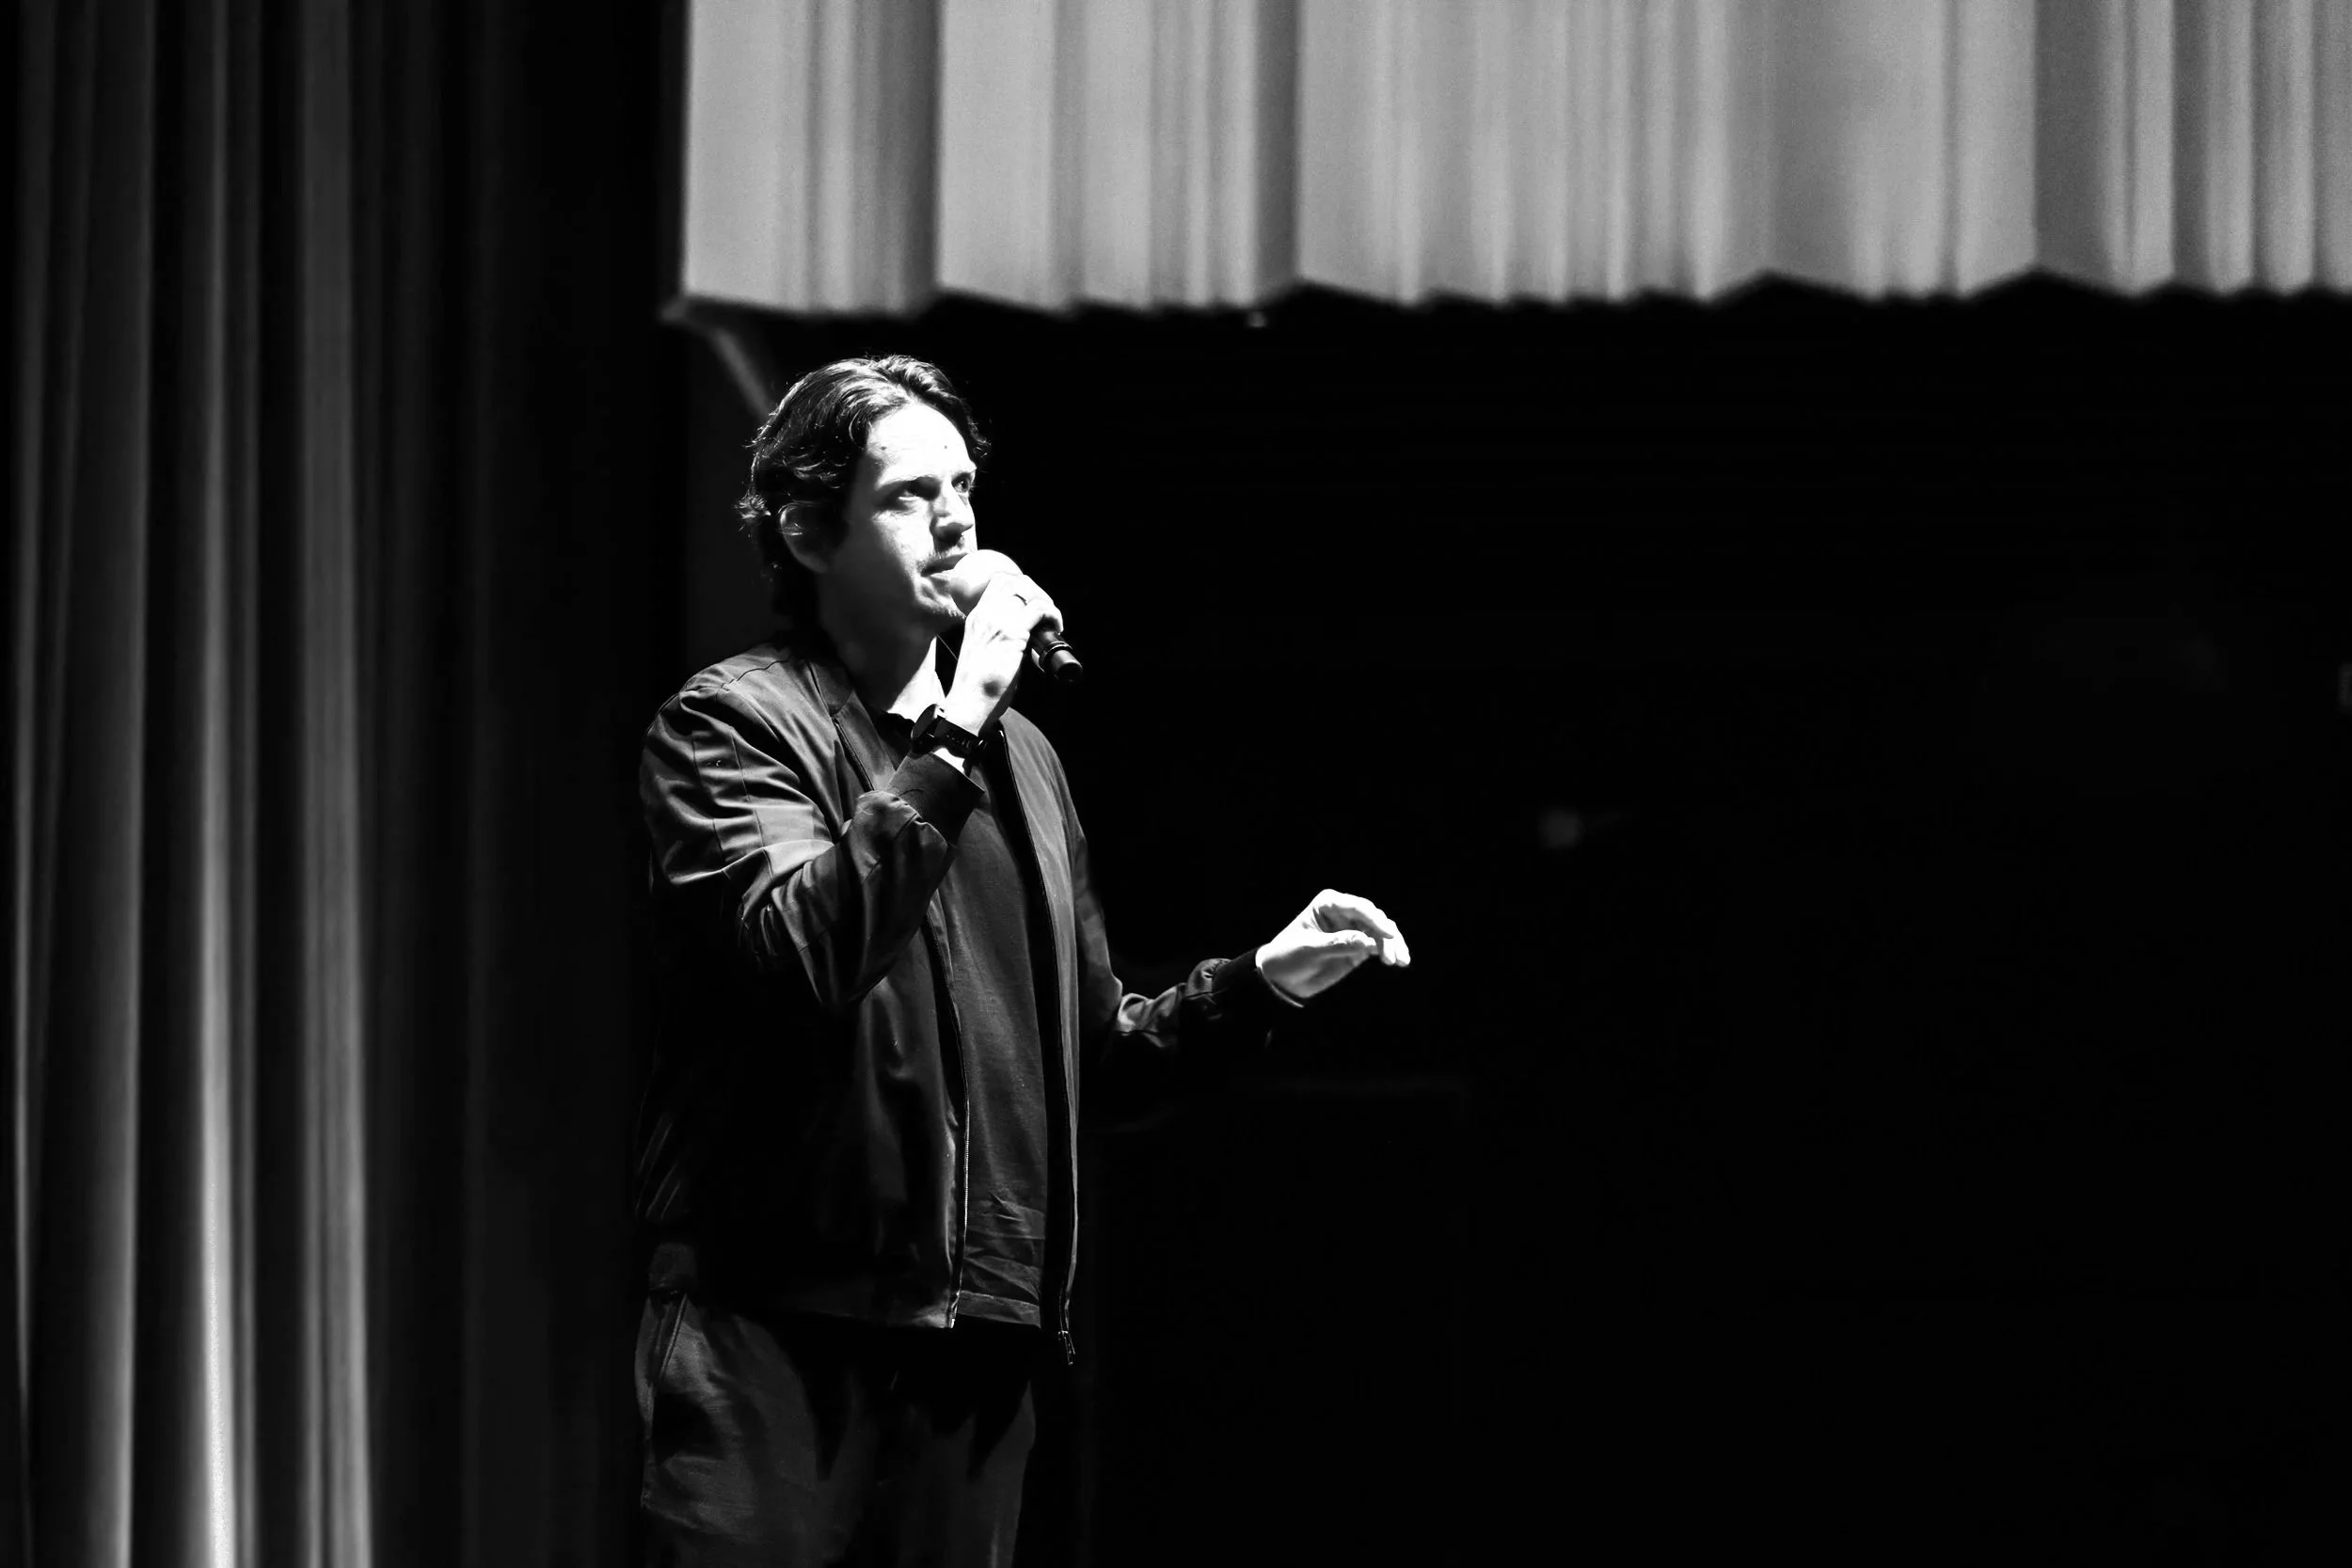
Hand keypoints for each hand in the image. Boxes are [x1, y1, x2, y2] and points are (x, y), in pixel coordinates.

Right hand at [943, 560, 1061, 733]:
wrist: (969, 702)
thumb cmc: (977, 687)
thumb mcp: (982, 655)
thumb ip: (997, 642)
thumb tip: (1023, 644)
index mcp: (976, 618)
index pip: (997, 583)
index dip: (1020, 585)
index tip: (1034, 602)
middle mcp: (985, 615)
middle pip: (1012, 580)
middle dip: (1035, 590)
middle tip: (1046, 611)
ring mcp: (998, 622)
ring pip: (1026, 589)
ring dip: (1045, 601)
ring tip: (1052, 620)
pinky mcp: (1013, 633)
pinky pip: (1039, 609)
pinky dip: (1052, 614)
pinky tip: (1056, 627)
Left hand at [1256, 889, 1410, 1003]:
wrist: (1282, 978)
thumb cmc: (1288, 956)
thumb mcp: (1309, 950)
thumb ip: (1338, 944)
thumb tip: (1367, 942)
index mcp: (1328, 903)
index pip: (1357, 907)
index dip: (1375, 920)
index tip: (1389, 934)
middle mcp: (1344, 912)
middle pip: (1374, 917)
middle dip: (1387, 935)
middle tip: (1392, 957)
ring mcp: (1353, 928)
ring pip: (1382, 931)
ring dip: (1393, 944)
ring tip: (1401, 961)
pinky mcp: (1359, 946)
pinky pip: (1380, 945)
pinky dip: (1391, 951)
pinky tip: (1400, 961)